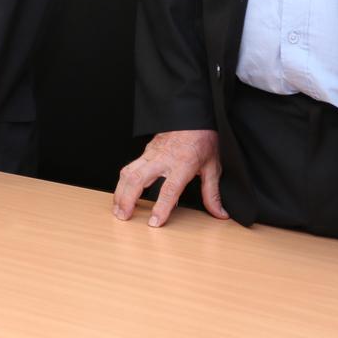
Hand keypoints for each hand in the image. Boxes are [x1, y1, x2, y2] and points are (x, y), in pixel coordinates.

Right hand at [113, 128, 227, 226]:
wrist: (190, 115)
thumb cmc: (202, 138)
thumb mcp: (212, 166)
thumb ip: (212, 193)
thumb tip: (219, 213)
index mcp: (182, 164)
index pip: (169, 190)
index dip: (161, 208)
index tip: (154, 223)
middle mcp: (162, 159)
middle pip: (137, 180)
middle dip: (127, 199)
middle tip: (123, 216)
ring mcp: (151, 154)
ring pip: (127, 172)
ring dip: (120, 192)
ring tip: (117, 208)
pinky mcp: (145, 152)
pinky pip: (129, 167)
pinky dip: (122, 182)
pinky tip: (122, 193)